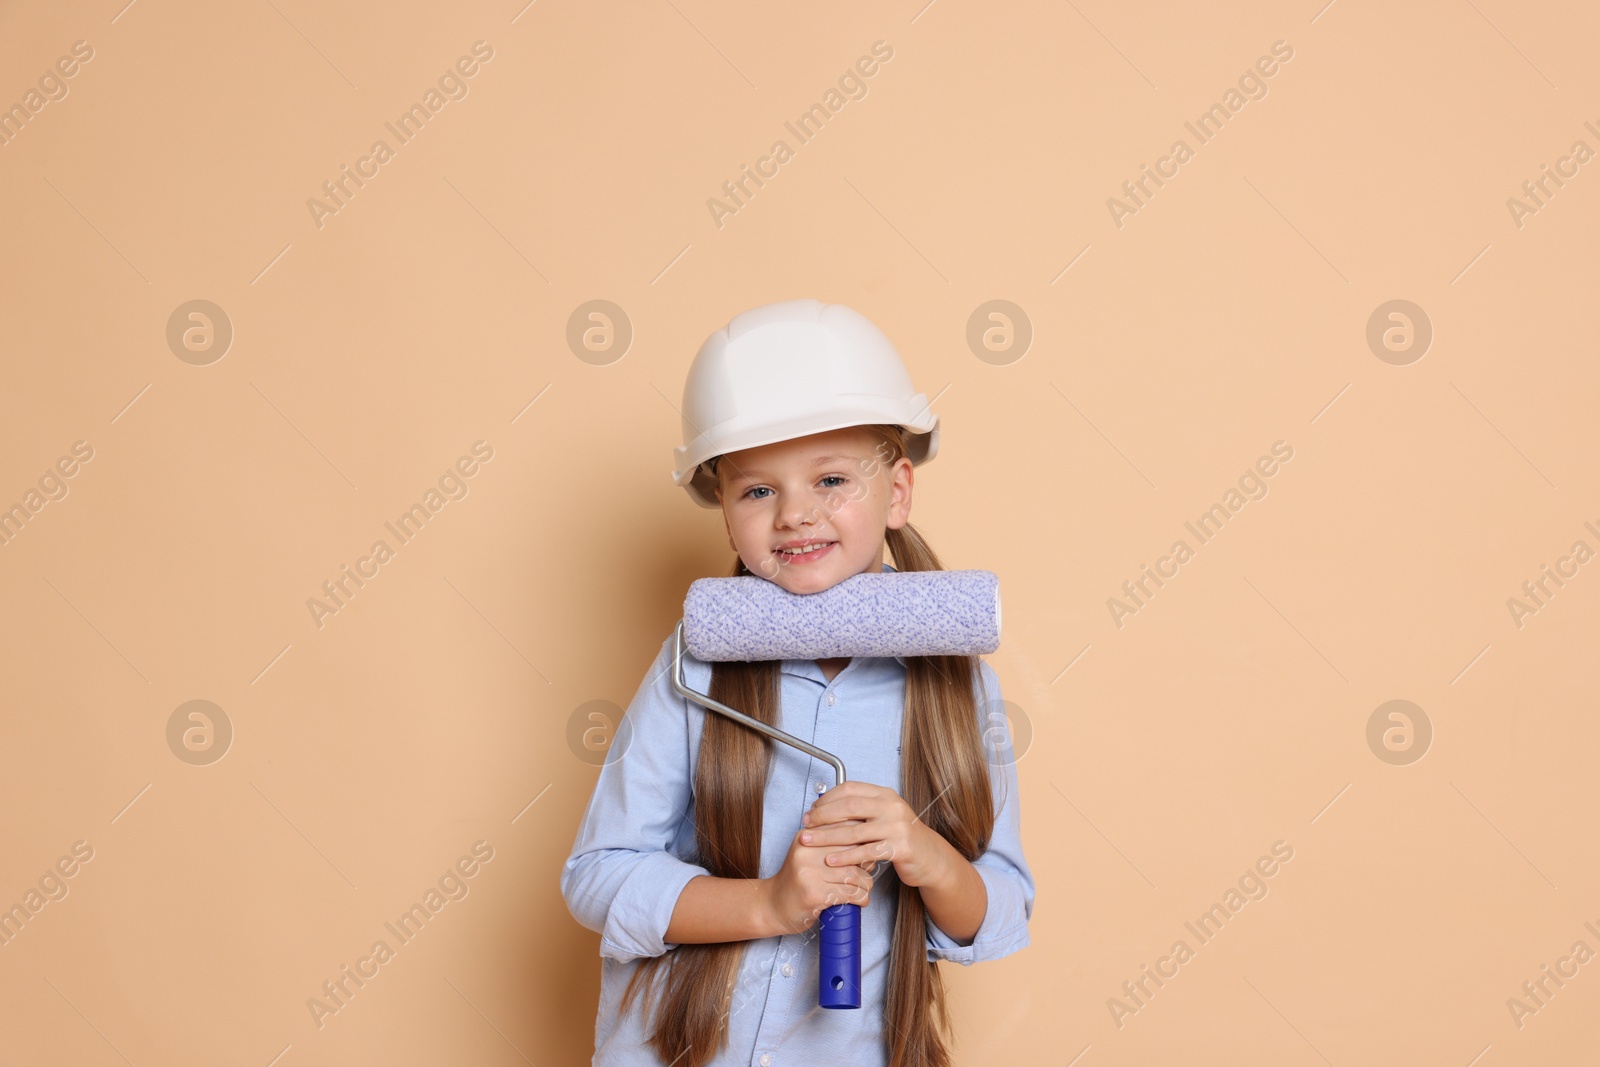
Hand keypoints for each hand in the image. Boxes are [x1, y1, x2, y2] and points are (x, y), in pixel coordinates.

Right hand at [762, 827, 873, 934]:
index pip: (845, 827)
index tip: (868, 850)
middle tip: (869, 871)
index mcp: (807, 836)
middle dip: (868, 862)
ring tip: (864, 889)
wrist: (773, 905)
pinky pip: (850, 893)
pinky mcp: (815, 894)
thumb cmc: (798, 879)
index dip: (863, 839)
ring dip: (866, 884)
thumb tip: (867, 836)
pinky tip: (861, 900)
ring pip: (855, 873)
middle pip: (853, 849)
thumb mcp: (808, 853)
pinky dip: (862, 898)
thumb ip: (830, 840)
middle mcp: (807, 850)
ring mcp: (810, 872)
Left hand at [800, 781, 947, 888]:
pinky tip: (831, 860)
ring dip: (827, 837)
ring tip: (809, 842)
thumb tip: (824, 808)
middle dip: (822, 817)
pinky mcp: (899, 847)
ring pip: (854, 831)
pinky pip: (866, 852)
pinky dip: (845, 857)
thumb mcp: (883, 815)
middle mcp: (891, 806)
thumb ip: (861, 810)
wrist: (929, 857)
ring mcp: (896, 826)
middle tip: (805, 826)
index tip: (811, 810)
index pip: (850, 789)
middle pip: (848, 807)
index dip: (827, 799)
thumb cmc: (900, 836)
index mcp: (884, 794)